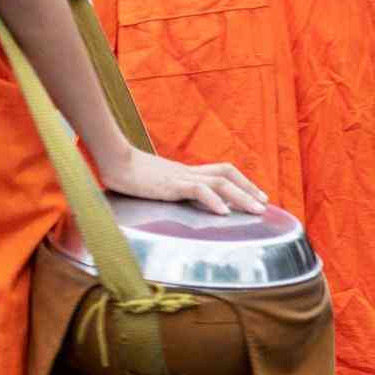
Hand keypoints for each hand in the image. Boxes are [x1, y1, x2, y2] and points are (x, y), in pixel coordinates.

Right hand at [98, 147, 268, 215]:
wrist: (110, 160)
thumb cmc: (126, 173)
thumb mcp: (153, 184)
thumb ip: (166, 189)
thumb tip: (171, 199)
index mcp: (185, 172)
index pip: (221, 171)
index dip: (241, 181)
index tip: (256, 194)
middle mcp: (187, 172)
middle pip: (227, 175)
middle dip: (249, 190)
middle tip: (264, 205)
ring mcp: (180, 177)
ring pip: (220, 182)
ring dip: (241, 196)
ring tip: (255, 210)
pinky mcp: (170, 184)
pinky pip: (198, 190)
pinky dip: (213, 201)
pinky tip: (224, 213)